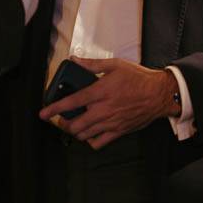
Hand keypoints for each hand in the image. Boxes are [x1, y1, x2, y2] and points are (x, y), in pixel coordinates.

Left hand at [38, 57, 179, 150]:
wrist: (159, 94)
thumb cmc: (139, 78)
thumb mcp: (115, 65)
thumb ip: (92, 64)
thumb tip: (75, 59)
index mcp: (100, 92)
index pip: (71, 102)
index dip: (54, 109)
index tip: (43, 113)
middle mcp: (103, 110)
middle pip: (75, 125)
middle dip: (64, 124)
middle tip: (62, 119)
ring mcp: (111, 123)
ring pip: (85, 135)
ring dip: (76, 132)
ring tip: (74, 125)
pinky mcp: (119, 131)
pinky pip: (99, 143)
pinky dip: (90, 141)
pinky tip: (90, 134)